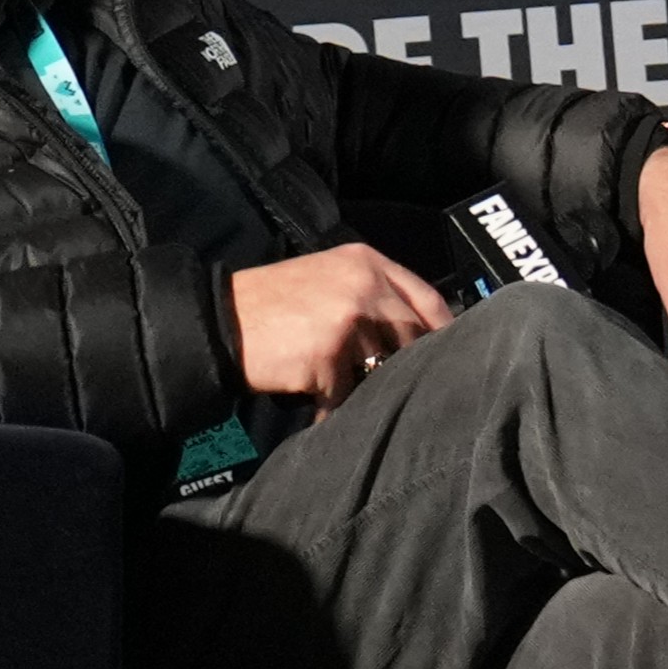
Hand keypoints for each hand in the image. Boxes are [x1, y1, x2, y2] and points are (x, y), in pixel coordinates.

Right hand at [229, 244, 452, 402]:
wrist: (217, 323)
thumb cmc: (270, 307)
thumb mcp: (327, 279)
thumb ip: (373, 295)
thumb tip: (421, 334)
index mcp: (367, 262)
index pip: (428, 299)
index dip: (443, 332)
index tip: (450, 356)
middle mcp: (365, 285)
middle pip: (414, 336)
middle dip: (406, 365)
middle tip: (396, 386)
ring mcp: (349, 319)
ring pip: (385, 368)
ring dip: (369, 388)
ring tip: (344, 391)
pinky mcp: (330, 355)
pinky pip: (351, 393)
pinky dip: (337, 406)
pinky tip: (319, 405)